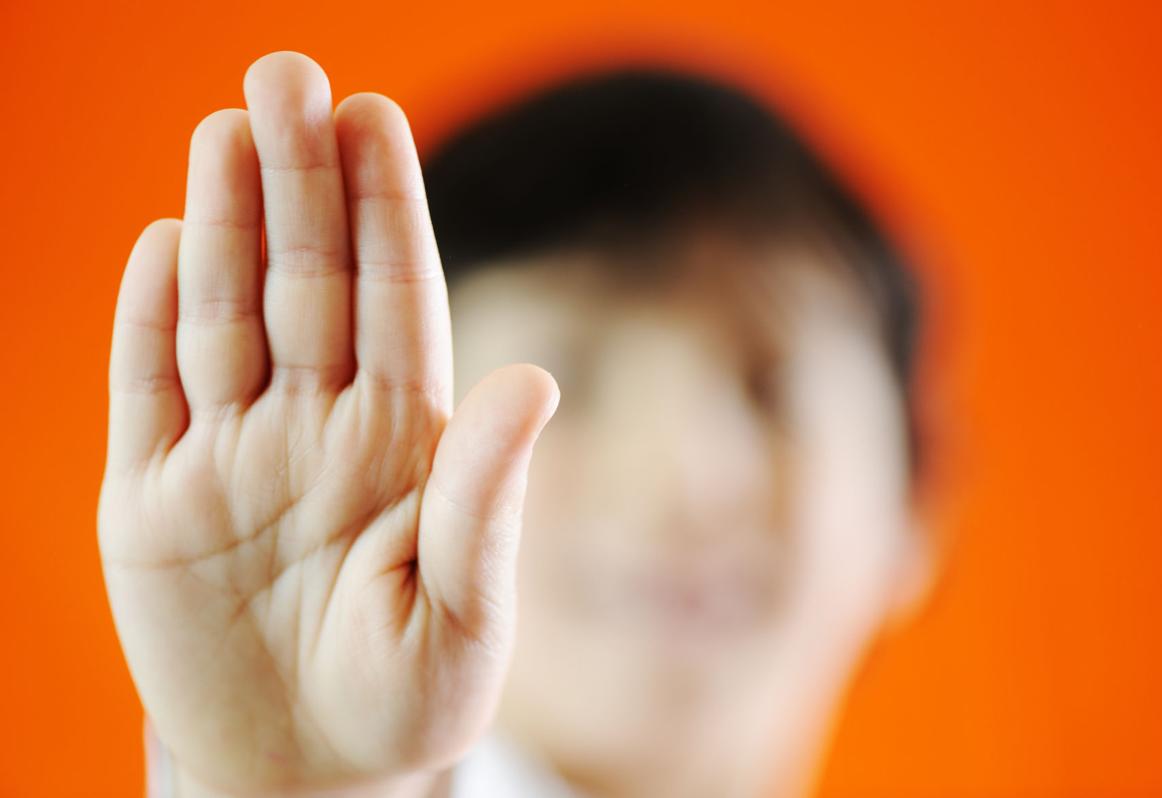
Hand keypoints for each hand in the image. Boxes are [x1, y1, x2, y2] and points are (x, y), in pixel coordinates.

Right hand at [98, 52, 557, 795]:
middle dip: (300, 183)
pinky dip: (150, 320)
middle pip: (306, 285)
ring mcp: (232, 457)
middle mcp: (318, 428)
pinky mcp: (153, 503)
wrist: (310, 773)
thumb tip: (534, 378)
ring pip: (225, 316)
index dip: (383, 212)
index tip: (373, 119)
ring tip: (229, 128)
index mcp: (404, 441)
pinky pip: (149, 394)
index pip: (394, 302)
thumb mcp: (467, 610)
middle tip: (290, 74)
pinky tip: (169, 241)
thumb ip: (488, 497)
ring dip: (226, 223)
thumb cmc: (408, 696)